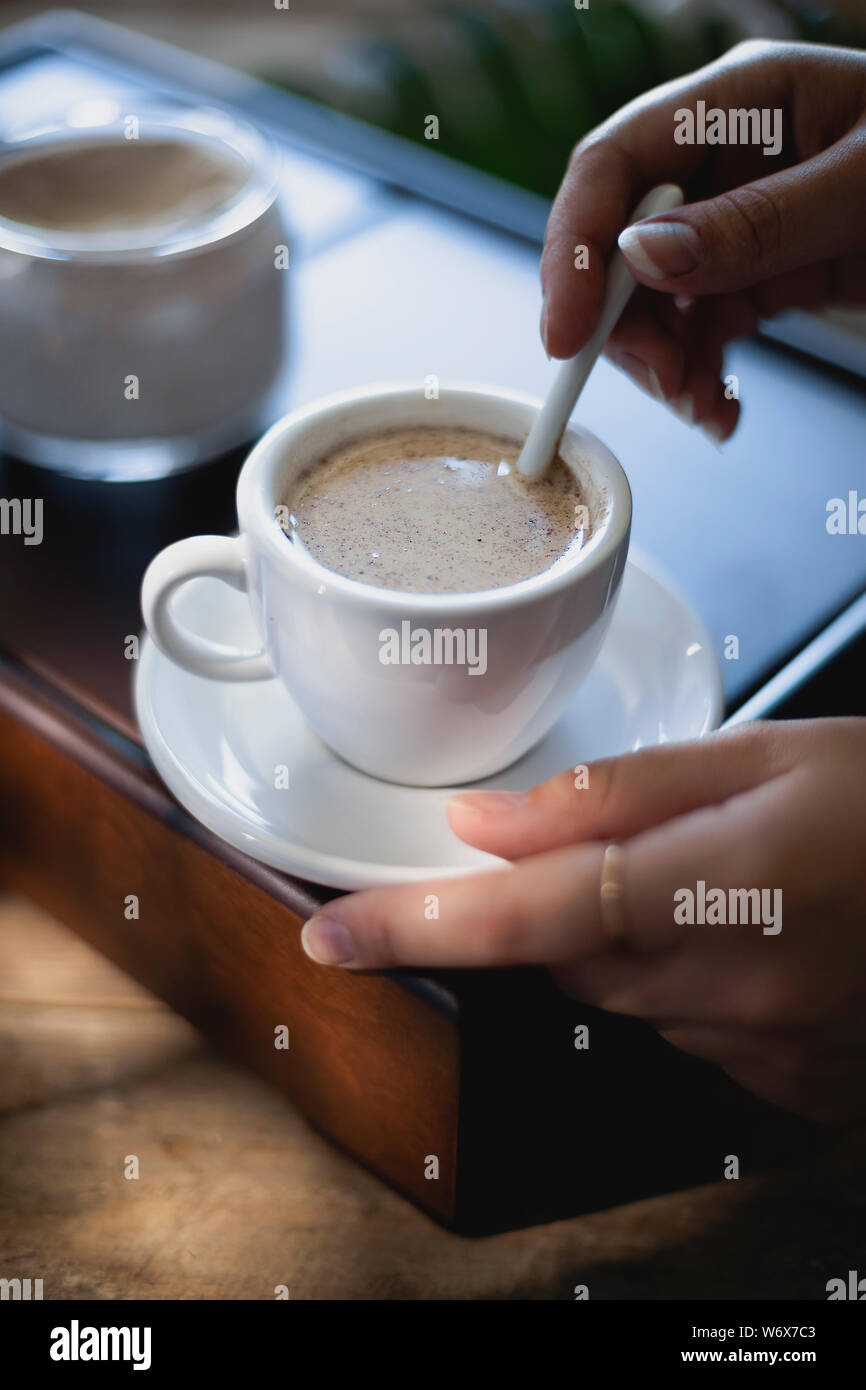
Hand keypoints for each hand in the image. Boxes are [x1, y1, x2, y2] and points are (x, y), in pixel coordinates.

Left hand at [302, 720, 865, 1123]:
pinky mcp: (792, 1085)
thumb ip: (609, 794)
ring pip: (628, 999)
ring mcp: (767, 1051)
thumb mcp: (758, 755)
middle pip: (574, 961)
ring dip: (639, 942)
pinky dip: (696, 984)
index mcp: (717, 886)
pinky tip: (762, 938)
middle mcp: (735, 988)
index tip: (333, 938)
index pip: (525, 917)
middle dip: (574, 905)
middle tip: (653, 845)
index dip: (417, 928)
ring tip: (731, 883)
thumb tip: (486, 823)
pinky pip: (692, 1033)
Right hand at [541, 40, 865, 440]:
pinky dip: (700, 376)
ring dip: (664, 365)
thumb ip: (756, 224)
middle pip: (622, 242)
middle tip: (665, 385)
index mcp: (742, 102)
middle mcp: (727, 159)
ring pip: (655, 300)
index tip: (567, 335)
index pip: (615, 163)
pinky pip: (700, 329)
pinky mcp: (762, 274)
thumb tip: (643, 255)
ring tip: (704, 408)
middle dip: (626, 325)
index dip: (577, 248)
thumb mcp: (864, 190)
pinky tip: (721, 409)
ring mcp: (741, 220)